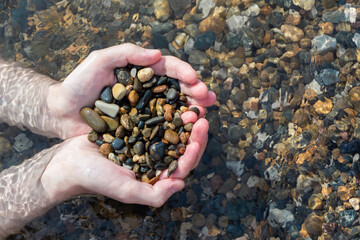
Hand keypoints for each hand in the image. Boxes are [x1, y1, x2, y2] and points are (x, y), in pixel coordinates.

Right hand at [41, 118, 208, 206]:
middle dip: (194, 131)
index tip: (200, 134)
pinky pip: (156, 117)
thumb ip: (154, 194)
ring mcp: (147, 141)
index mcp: (157, 174)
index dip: (194, 150)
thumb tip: (181, 184)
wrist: (70, 161)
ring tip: (191, 105)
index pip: (183, 164)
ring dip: (183, 117)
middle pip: (182, 145)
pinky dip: (165, 109)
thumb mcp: (126, 190)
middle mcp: (155, 157)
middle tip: (201, 115)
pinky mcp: (136, 126)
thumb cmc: (96, 178)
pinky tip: (170, 99)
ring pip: (172, 129)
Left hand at [48, 43, 215, 138]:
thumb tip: (157, 55)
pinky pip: (160, 129)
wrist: (61, 112)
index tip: (195, 80)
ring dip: (192, 111)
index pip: (168, 69)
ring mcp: (144, 111)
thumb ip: (127, 53)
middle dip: (196, 93)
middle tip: (210, 99)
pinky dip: (176, 130)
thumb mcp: (99, 60)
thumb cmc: (78, 84)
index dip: (183, 73)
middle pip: (177, 90)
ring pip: (173, 109)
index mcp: (141, 72)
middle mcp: (147, 91)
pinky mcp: (139, 130)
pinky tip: (187, 133)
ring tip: (204, 115)